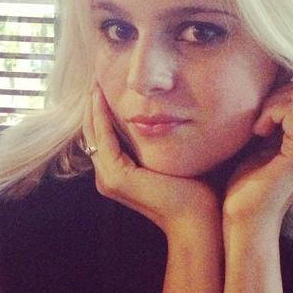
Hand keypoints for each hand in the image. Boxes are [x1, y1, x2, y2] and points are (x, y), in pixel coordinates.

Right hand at [83, 86, 218, 233]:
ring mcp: (108, 179)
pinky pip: (103, 139)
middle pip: (93, 132)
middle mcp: (107, 177)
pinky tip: (102, 97)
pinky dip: (101, 117)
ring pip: (93, 133)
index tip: (106, 84)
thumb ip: (161, 141)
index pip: (104, 135)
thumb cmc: (195, 191)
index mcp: (119, 174)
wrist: (198, 219)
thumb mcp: (172, 158)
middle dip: (94, 104)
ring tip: (96, 80)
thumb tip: (168, 115)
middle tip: (96, 74)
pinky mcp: (116, 177)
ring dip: (93, 106)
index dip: (102, 109)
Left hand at [223, 81, 292, 230]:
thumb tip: (274, 83)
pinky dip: (271, 112)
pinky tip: (258, 132)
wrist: (243, 219)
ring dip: (273, 102)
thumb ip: (275, 118)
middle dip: (278, 93)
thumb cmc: (246, 183)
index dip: (283, 90)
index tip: (262, 114)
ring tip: (258, 126)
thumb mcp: (262, 141)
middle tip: (259, 119)